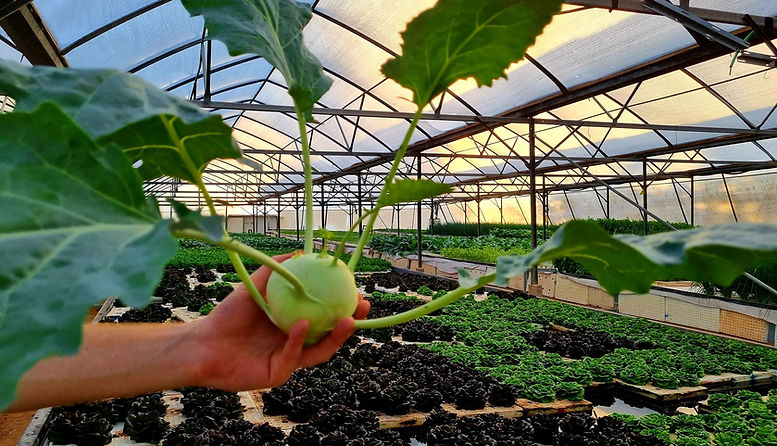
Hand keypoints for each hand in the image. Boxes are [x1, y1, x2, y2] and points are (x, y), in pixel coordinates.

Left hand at [189, 253, 369, 390]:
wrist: (204, 344)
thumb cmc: (227, 315)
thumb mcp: (254, 287)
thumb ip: (275, 271)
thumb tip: (300, 251)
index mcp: (295, 323)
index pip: (326, 315)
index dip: (344, 305)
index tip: (358, 290)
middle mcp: (297, 342)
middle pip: (331, 334)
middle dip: (351, 323)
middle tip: (363, 307)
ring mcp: (289, 360)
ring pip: (319, 350)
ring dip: (335, 336)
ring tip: (347, 320)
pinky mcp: (278, 374)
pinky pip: (293, 357)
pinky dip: (299, 341)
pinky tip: (303, 324)